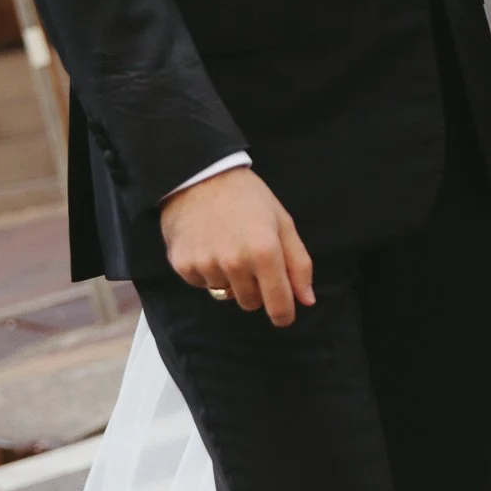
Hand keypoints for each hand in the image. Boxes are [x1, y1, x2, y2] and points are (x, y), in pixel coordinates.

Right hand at [160, 167, 314, 324]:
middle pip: (250, 303)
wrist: (200, 175)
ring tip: (226, 245)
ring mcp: (207, 265)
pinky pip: (201, 284)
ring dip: (229, 278)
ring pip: (224, 294)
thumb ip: (298, 263)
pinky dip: (206, 271)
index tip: (284, 315)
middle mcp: (235, 263)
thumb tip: (307, 301)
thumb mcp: (282, 222)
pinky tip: (207, 245)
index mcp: (265, 252)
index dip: (284, 314)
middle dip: (255, 288)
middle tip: (250, 258)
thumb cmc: (248, 197)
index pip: (278, 304)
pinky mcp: (183, 265)